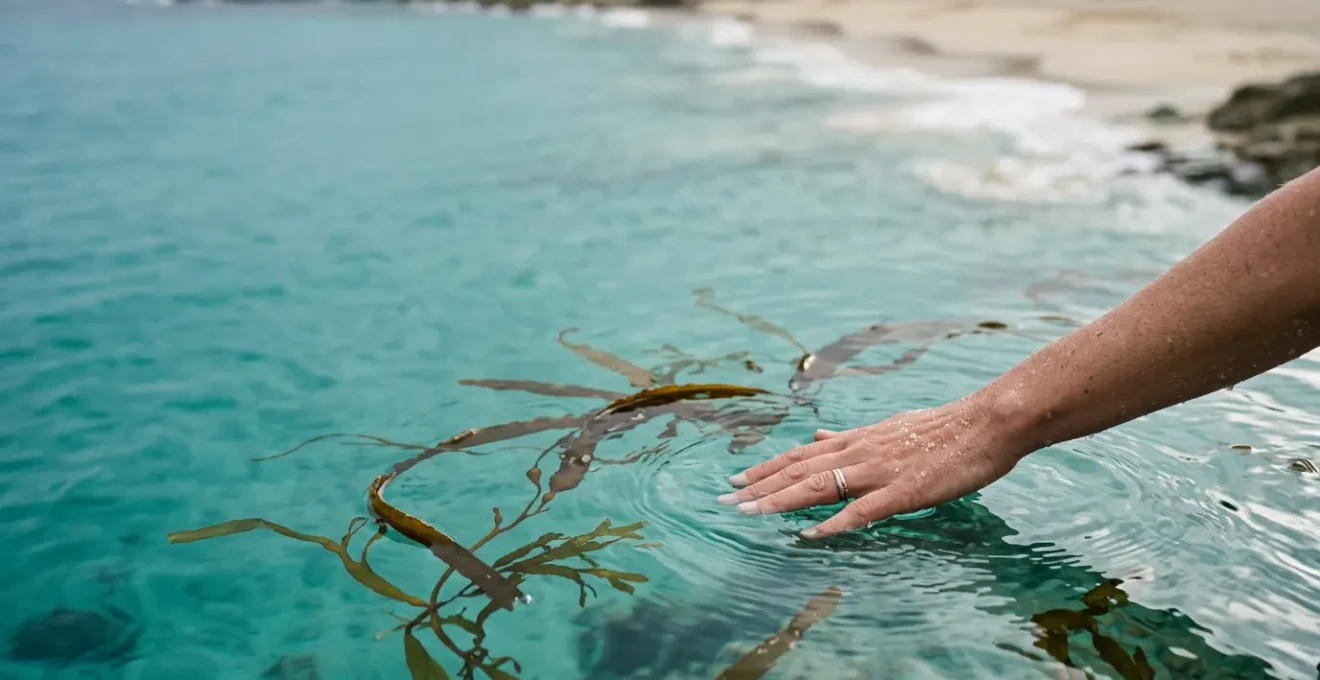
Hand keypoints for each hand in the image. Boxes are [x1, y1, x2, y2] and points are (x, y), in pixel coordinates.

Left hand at [717, 392, 1029, 537]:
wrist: (986, 422)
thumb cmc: (943, 429)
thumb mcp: (887, 427)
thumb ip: (849, 438)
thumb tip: (816, 439)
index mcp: (856, 440)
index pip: (800, 455)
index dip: (766, 469)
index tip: (737, 481)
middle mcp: (859, 452)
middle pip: (799, 471)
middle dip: (760, 487)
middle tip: (725, 501)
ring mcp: (879, 471)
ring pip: (819, 487)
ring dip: (781, 501)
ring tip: (750, 513)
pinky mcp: (904, 491)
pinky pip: (862, 511)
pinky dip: (834, 523)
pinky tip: (811, 534)